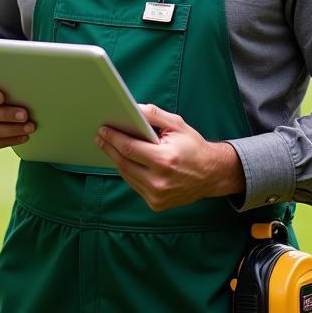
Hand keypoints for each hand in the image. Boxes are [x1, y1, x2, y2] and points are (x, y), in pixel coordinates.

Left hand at [94, 105, 244, 211]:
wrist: (211, 174)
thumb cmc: (193, 146)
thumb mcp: (177, 124)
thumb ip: (153, 114)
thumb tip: (132, 108)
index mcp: (164, 160)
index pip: (129, 148)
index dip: (113, 138)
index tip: (102, 129)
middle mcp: (159, 181)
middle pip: (123, 162)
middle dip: (109, 147)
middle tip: (100, 136)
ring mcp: (157, 196)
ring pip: (126, 175)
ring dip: (117, 159)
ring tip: (108, 146)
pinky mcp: (156, 204)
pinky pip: (134, 184)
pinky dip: (128, 171)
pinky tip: (124, 160)